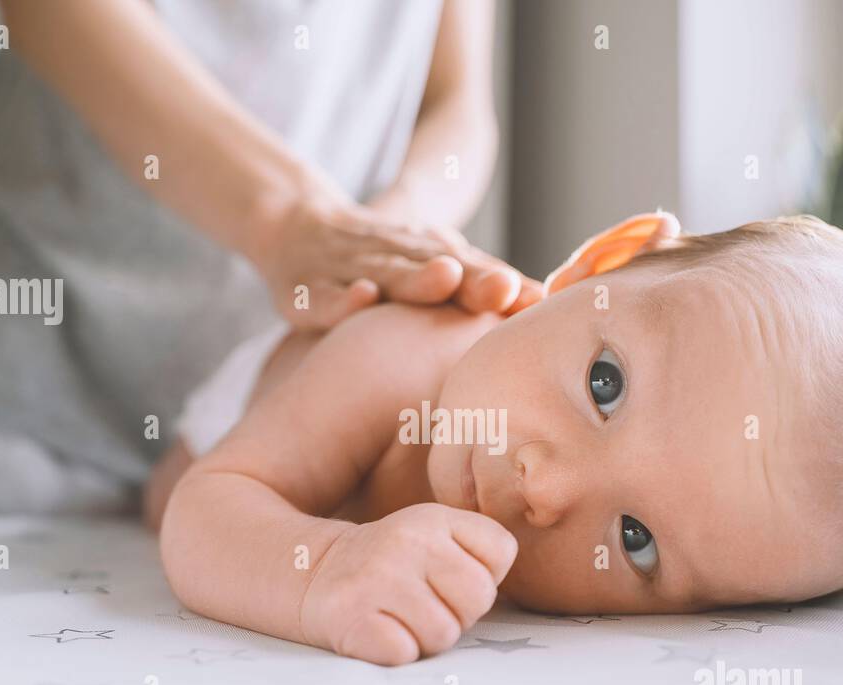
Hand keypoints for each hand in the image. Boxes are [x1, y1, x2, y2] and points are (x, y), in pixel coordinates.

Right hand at [249, 183, 533, 329]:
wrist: (298, 226)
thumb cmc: (382, 262)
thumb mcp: (429, 266)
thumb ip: (478, 284)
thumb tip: (544, 300)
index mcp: (431, 256)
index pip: (475, 270)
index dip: (506, 284)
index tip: (539, 300)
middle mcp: (398, 256)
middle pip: (440, 267)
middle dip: (474, 280)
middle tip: (504, 289)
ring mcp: (353, 268)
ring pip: (388, 273)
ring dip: (416, 278)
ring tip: (445, 279)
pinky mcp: (309, 286)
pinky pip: (325, 296)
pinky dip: (341, 300)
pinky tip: (361, 300)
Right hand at [300, 503, 518, 664]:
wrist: (311, 573)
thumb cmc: (391, 567)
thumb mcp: (434, 536)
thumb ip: (479, 551)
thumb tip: (515, 586)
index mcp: (435, 516)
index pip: (501, 553)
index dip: (481, 575)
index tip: (446, 576)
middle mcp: (408, 539)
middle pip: (478, 600)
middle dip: (457, 612)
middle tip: (422, 603)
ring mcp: (377, 577)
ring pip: (444, 635)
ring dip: (424, 637)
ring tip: (398, 616)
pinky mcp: (351, 616)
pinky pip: (404, 653)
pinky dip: (394, 651)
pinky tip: (377, 630)